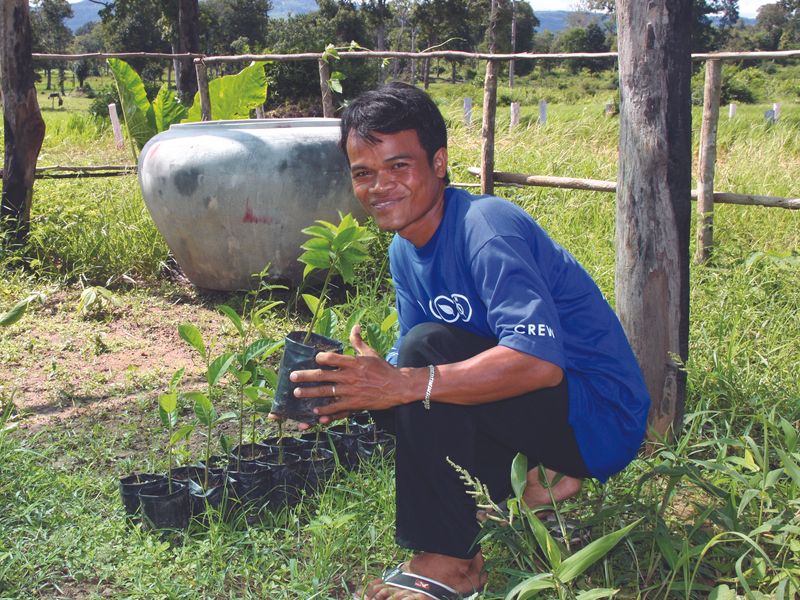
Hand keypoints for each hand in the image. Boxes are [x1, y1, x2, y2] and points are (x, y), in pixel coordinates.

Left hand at [288, 324, 412, 424]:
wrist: (397, 387)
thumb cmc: (383, 369)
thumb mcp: (371, 353)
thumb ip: (358, 341)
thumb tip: (355, 326)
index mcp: (353, 362)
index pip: (331, 358)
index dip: (320, 358)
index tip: (314, 359)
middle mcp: (350, 376)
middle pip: (323, 376)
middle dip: (306, 376)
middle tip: (293, 376)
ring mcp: (351, 391)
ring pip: (326, 392)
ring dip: (310, 393)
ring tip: (297, 393)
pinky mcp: (354, 404)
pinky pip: (336, 407)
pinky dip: (325, 410)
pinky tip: (315, 412)